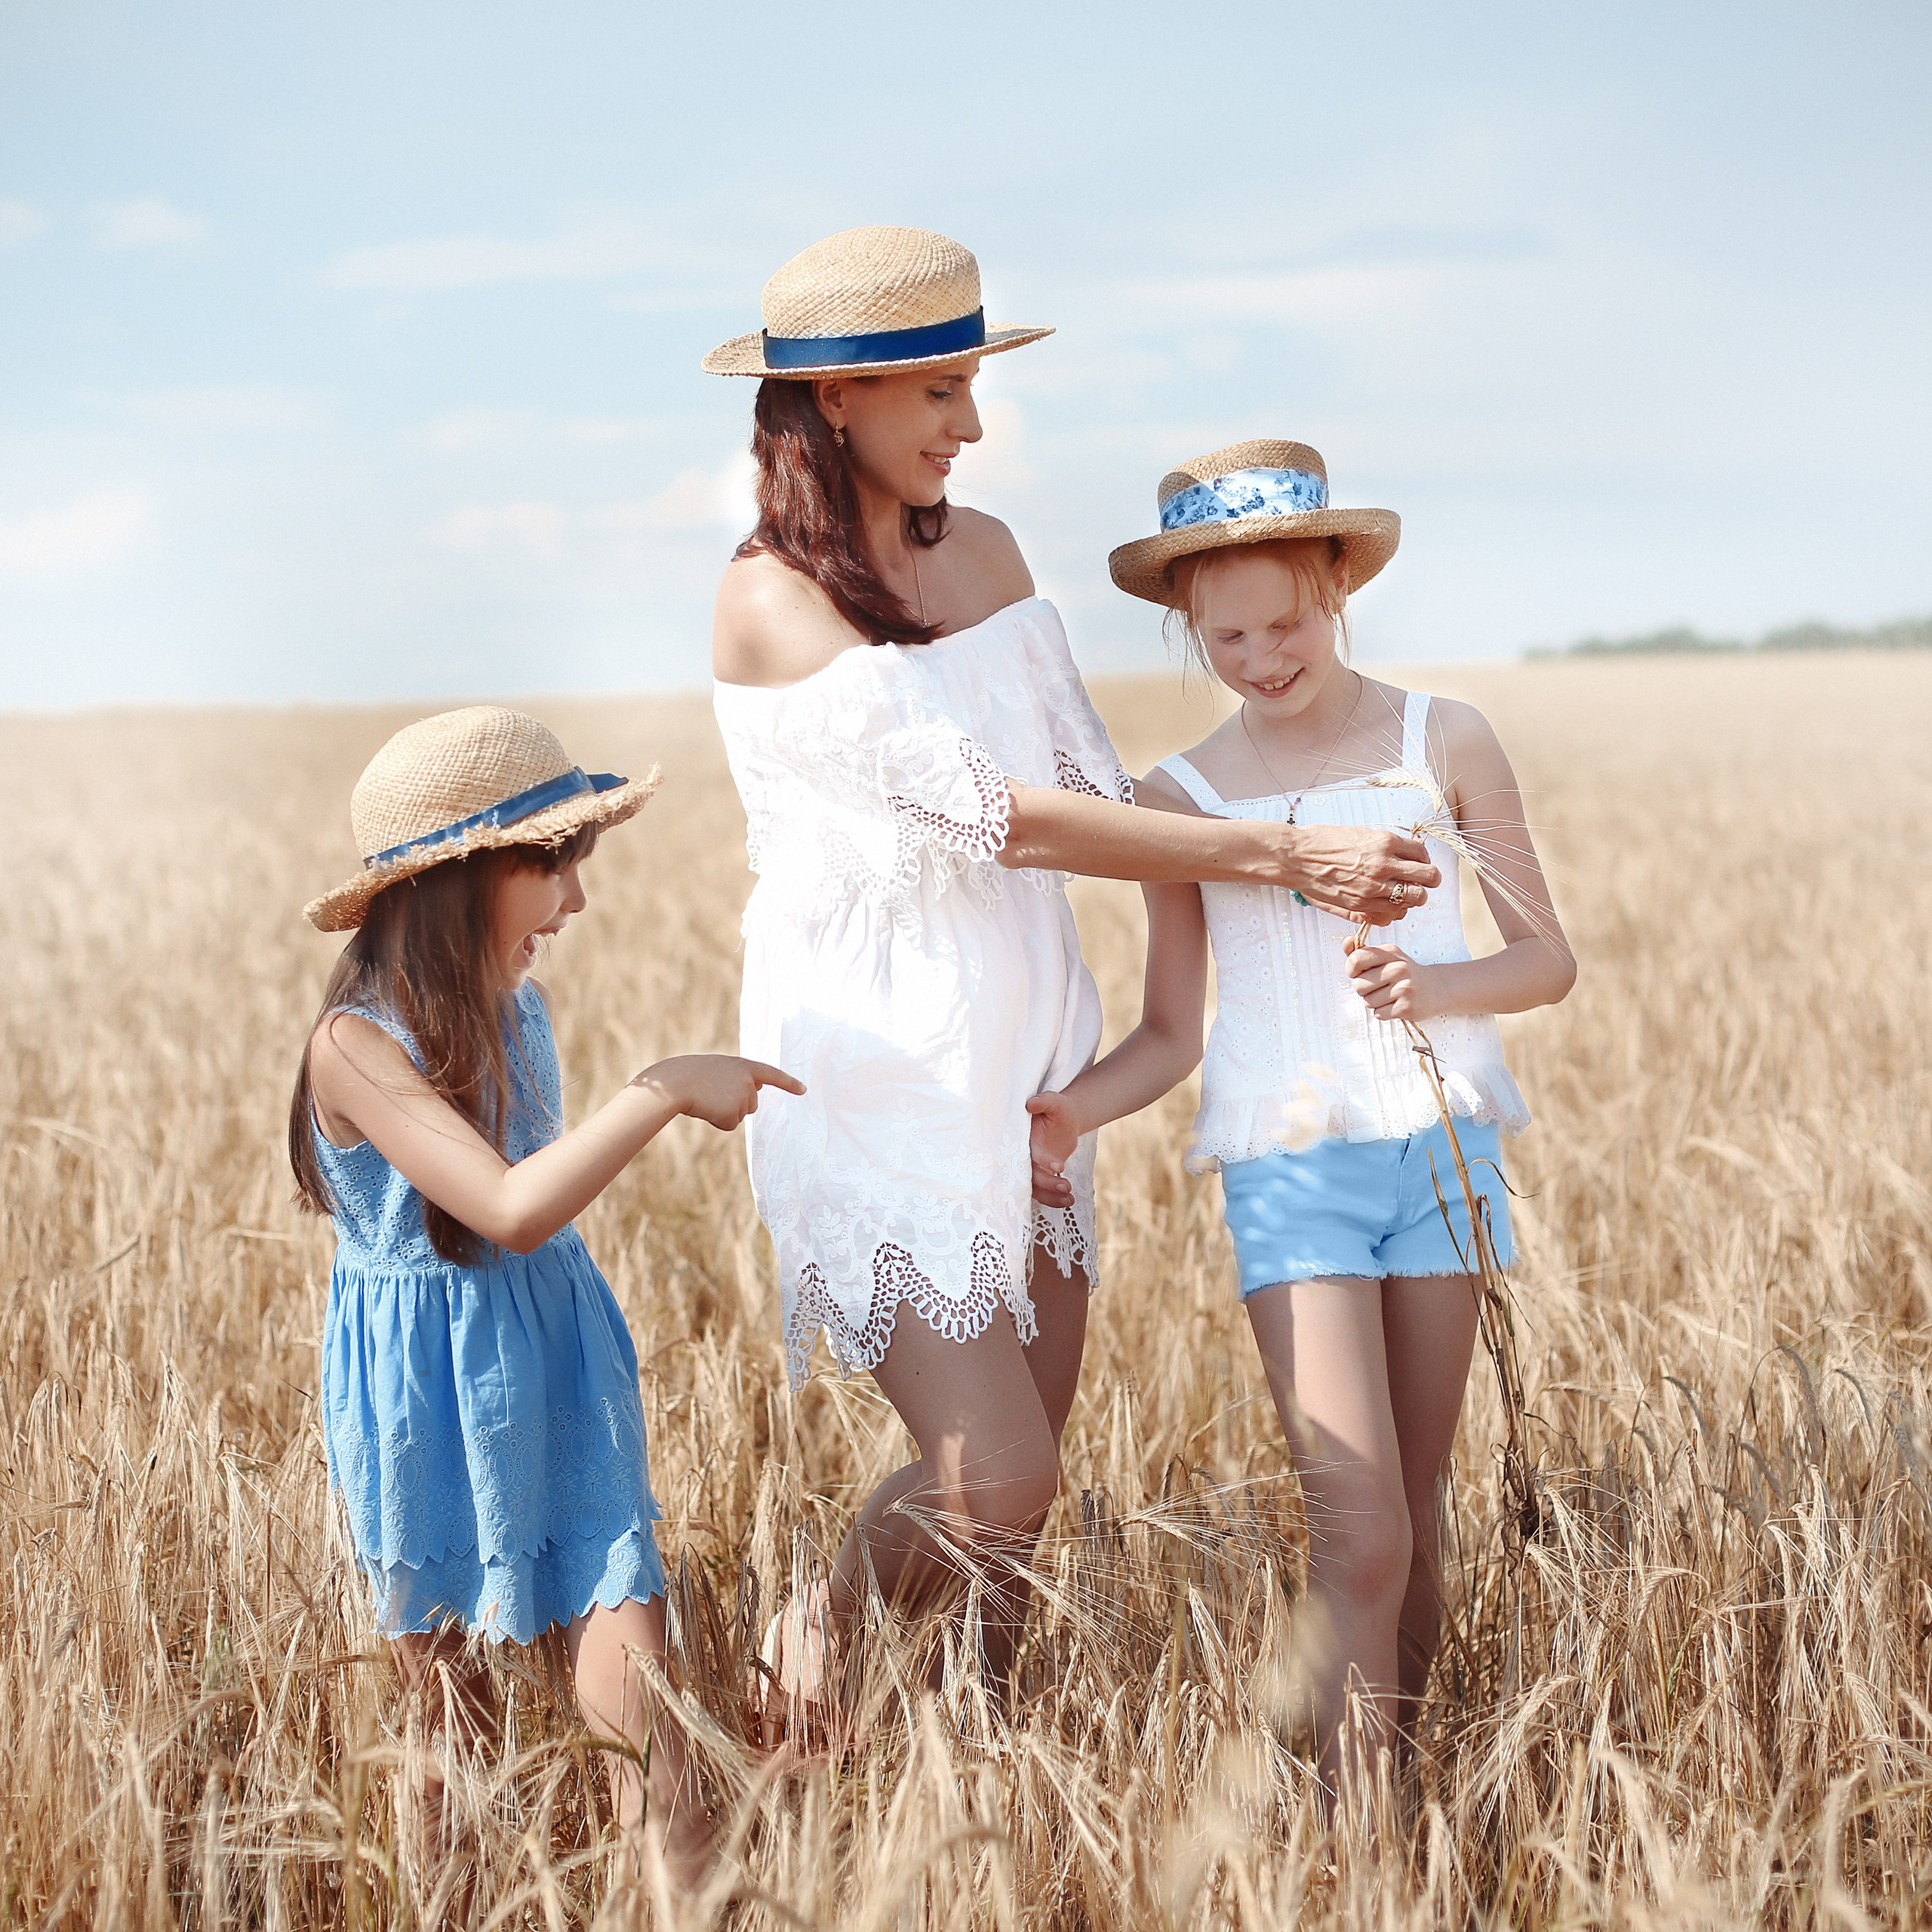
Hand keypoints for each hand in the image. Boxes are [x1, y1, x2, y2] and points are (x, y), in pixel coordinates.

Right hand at [633, 1055, 804, 1129]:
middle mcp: (748, 1081)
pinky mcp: (734, 1113)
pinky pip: (730, 1124)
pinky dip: (718, 1121)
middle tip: (712, 1093)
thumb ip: (738, 1078)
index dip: (788, 1083)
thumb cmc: (691, 1074)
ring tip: (706, 1099)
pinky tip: (706, 1109)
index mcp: (744, 1065)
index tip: (803, 1090)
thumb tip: (754, 1092)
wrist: (676, 1082)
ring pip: (740, 1114)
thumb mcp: (719, 1069)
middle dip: (735, 1103)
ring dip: (724, 1111)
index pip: (772, 1074)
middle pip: (751, 1102)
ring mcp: (743, 1097)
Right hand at [1025, 1091, 1080, 1208]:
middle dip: (1048, 1183)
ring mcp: (1031, 1167)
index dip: (1041, 1160)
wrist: (1065, 1120)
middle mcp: (1023, 1154)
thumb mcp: (1053, 1100)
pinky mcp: (1040, 1176)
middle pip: (1030, 1174)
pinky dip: (1055, 1199)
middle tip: (1067, 1185)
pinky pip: (1043, 1193)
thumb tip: (1030, 1103)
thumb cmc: (1058, 1108)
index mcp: (1023, 1137)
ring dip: (1051, 1196)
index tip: (1059, 1166)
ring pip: (1035, 1188)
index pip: (1028, 1151)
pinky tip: (1070, 1201)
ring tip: (1070, 1199)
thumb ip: (1043, 1101)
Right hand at [1262, 825, 1438, 924]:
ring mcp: (1373, 887)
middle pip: (1429, 877)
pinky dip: (1394, 911)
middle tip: (1421, 881)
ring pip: (1415, 899)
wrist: (1296, 857)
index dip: (1423, 859)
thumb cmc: (1323, 841)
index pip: (1423, 853)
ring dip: (1413, 897)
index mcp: (1385, 841)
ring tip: (1402, 894)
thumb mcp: (1361, 833)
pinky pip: (1392, 914)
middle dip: (1429, 880)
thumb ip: (1386, 845)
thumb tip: (1406, 853)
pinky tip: (1385, 903)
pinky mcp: (1360, 905)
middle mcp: (1384, 865)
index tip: (1417, 863)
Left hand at [1344, 940, 1441, 1022]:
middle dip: (1364, 989)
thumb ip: (1362, 951)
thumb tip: (1346, 941)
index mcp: (1390, 953)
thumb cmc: (1404, 973)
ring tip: (1389, 995)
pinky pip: (1379, 1014)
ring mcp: (1404, 988)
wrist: (1436, 988)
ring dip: (1375, 1002)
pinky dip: (1384, 1012)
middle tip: (1380, 986)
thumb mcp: (1386, 957)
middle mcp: (1398, 968)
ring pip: (1368, 1002)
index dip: (1351, 970)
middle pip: (1358, 985)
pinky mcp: (1407, 1007)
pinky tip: (1395, 1004)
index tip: (1359, 973)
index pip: (1356, 959)